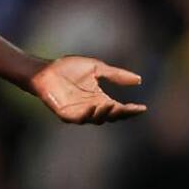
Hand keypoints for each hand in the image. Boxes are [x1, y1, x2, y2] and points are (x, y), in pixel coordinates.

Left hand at [29, 56, 147, 123]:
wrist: (46, 70)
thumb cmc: (69, 68)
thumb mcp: (97, 68)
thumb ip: (116, 75)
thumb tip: (139, 80)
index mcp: (100, 98)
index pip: (119, 108)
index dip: (130, 110)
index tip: (143, 108)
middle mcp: (92, 108)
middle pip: (110, 116)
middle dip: (121, 114)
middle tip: (130, 109)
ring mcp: (79, 113)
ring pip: (97, 119)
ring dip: (106, 114)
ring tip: (113, 105)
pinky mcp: (66, 114)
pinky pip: (80, 118)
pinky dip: (88, 114)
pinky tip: (94, 106)